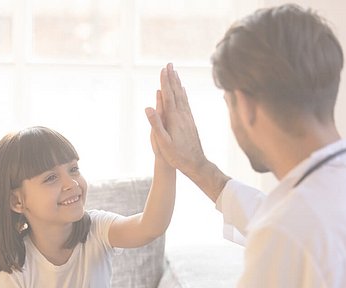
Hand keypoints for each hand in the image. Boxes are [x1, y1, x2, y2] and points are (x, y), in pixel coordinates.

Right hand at [145, 63, 207, 178]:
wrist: (196, 163)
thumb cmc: (177, 155)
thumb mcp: (163, 142)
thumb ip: (156, 124)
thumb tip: (148, 108)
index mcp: (175, 118)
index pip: (168, 96)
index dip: (165, 82)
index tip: (163, 69)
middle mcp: (183, 115)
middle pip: (176, 92)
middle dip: (172, 78)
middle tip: (169, 64)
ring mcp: (188, 118)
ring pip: (182, 96)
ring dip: (178, 84)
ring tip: (175, 73)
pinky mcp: (190, 122)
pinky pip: (186, 104)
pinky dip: (183, 94)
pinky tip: (183, 91)